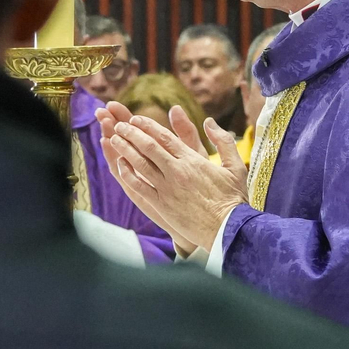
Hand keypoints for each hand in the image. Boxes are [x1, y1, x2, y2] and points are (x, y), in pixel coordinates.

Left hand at [99, 104, 249, 251]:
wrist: (227, 229)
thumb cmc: (233, 199)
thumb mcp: (235, 165)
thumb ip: (222, 141)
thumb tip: (209, 121)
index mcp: (192, 160)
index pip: (164, 136)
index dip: (147, 125)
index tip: (136, 119)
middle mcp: (176, 171)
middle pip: (148, 146)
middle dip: (131, 133)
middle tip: (119, 125)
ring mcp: (166, 188)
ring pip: (139, 164)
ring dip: (125, 149)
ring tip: (114, 139)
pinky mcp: (161, 205)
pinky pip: (139, 186)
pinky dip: (127, 173)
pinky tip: (120, 165)